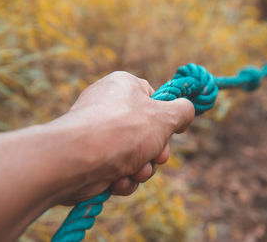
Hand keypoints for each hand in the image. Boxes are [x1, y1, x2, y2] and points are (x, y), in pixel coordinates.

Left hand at [50, 71, 194, 203]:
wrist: (78, 159)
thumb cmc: (124, 130)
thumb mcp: (165, 116)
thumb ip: (183, 111)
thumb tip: (187, 110)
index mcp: (123, 86)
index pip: (152, 99)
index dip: (165, 119)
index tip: (172, 131)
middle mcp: (109, 107)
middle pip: (147, 132)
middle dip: (156, 152)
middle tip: (157, 157)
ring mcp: (98, 134)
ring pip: (135, 155)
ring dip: (141, 169)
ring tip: (135, 171)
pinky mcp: (90, 159)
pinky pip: (118, 169)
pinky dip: (122, 179)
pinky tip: (117, 180)